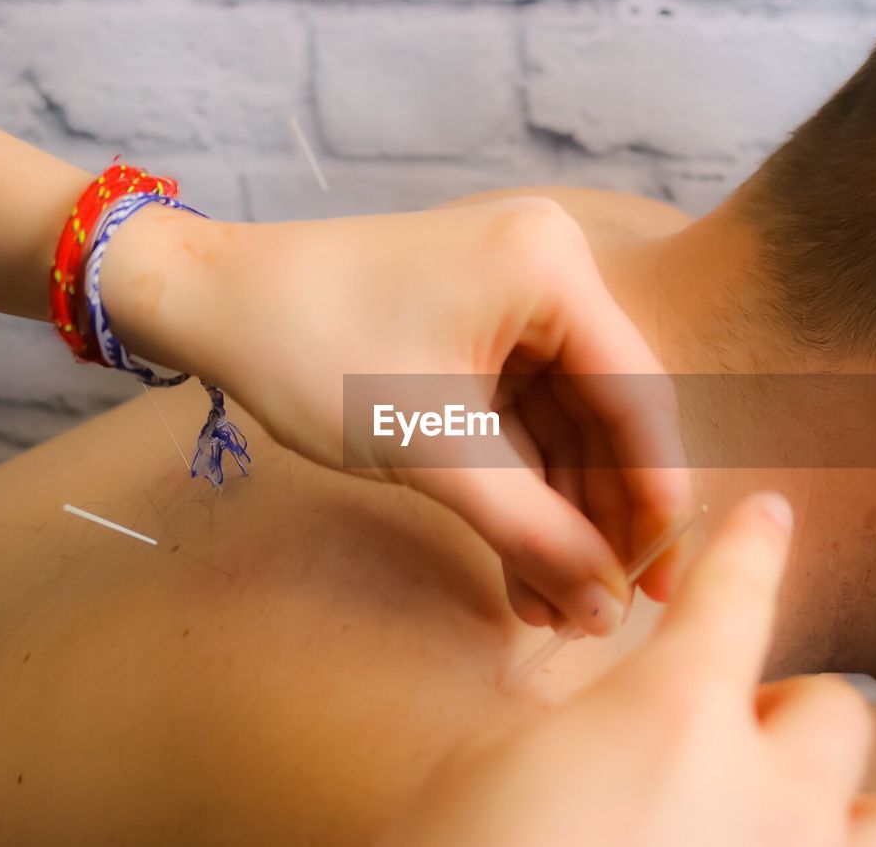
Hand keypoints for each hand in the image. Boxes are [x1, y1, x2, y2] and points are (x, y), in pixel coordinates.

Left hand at [100, 197, 692, 634]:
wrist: (210, 303)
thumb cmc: (309, 350)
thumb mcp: (433, 451)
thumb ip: (531, 530)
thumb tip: (607, 608)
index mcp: (550, 267)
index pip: (636, 395)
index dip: (655, 496)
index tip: (664, 579)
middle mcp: (548, 271)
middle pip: (607, 414)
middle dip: (602, 517)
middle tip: (609, 607)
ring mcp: (512, 301)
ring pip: (564, 428)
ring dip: (561, 516)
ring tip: (559, 607)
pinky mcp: (478, 333)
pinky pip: (522, 420)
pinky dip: (522, 489)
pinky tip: (525, 566)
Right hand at [380, 493, 875, 846]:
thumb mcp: (491, 766)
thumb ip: (571, 727)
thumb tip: (607, 726)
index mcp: (674, 713)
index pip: (735, 590)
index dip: (752, 544)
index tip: (771, 517)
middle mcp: (766, 792)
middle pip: (834, 712)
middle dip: (783, 717)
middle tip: (721, 750)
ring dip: (850, 805)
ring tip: (786, 823)